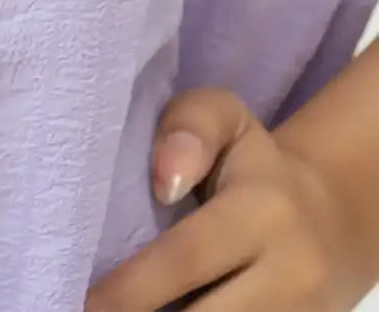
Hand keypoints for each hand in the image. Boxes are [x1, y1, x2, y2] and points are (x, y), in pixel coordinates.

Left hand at [85, 88, 362, 311]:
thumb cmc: (250, 164)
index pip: (187, 256)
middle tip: (89, 308)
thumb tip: (163, 180)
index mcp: (265, 209)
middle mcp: (292, 273)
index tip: (85, 298)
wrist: (326, 222)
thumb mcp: (224, 118)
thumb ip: (189, 126)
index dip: (131, 286)